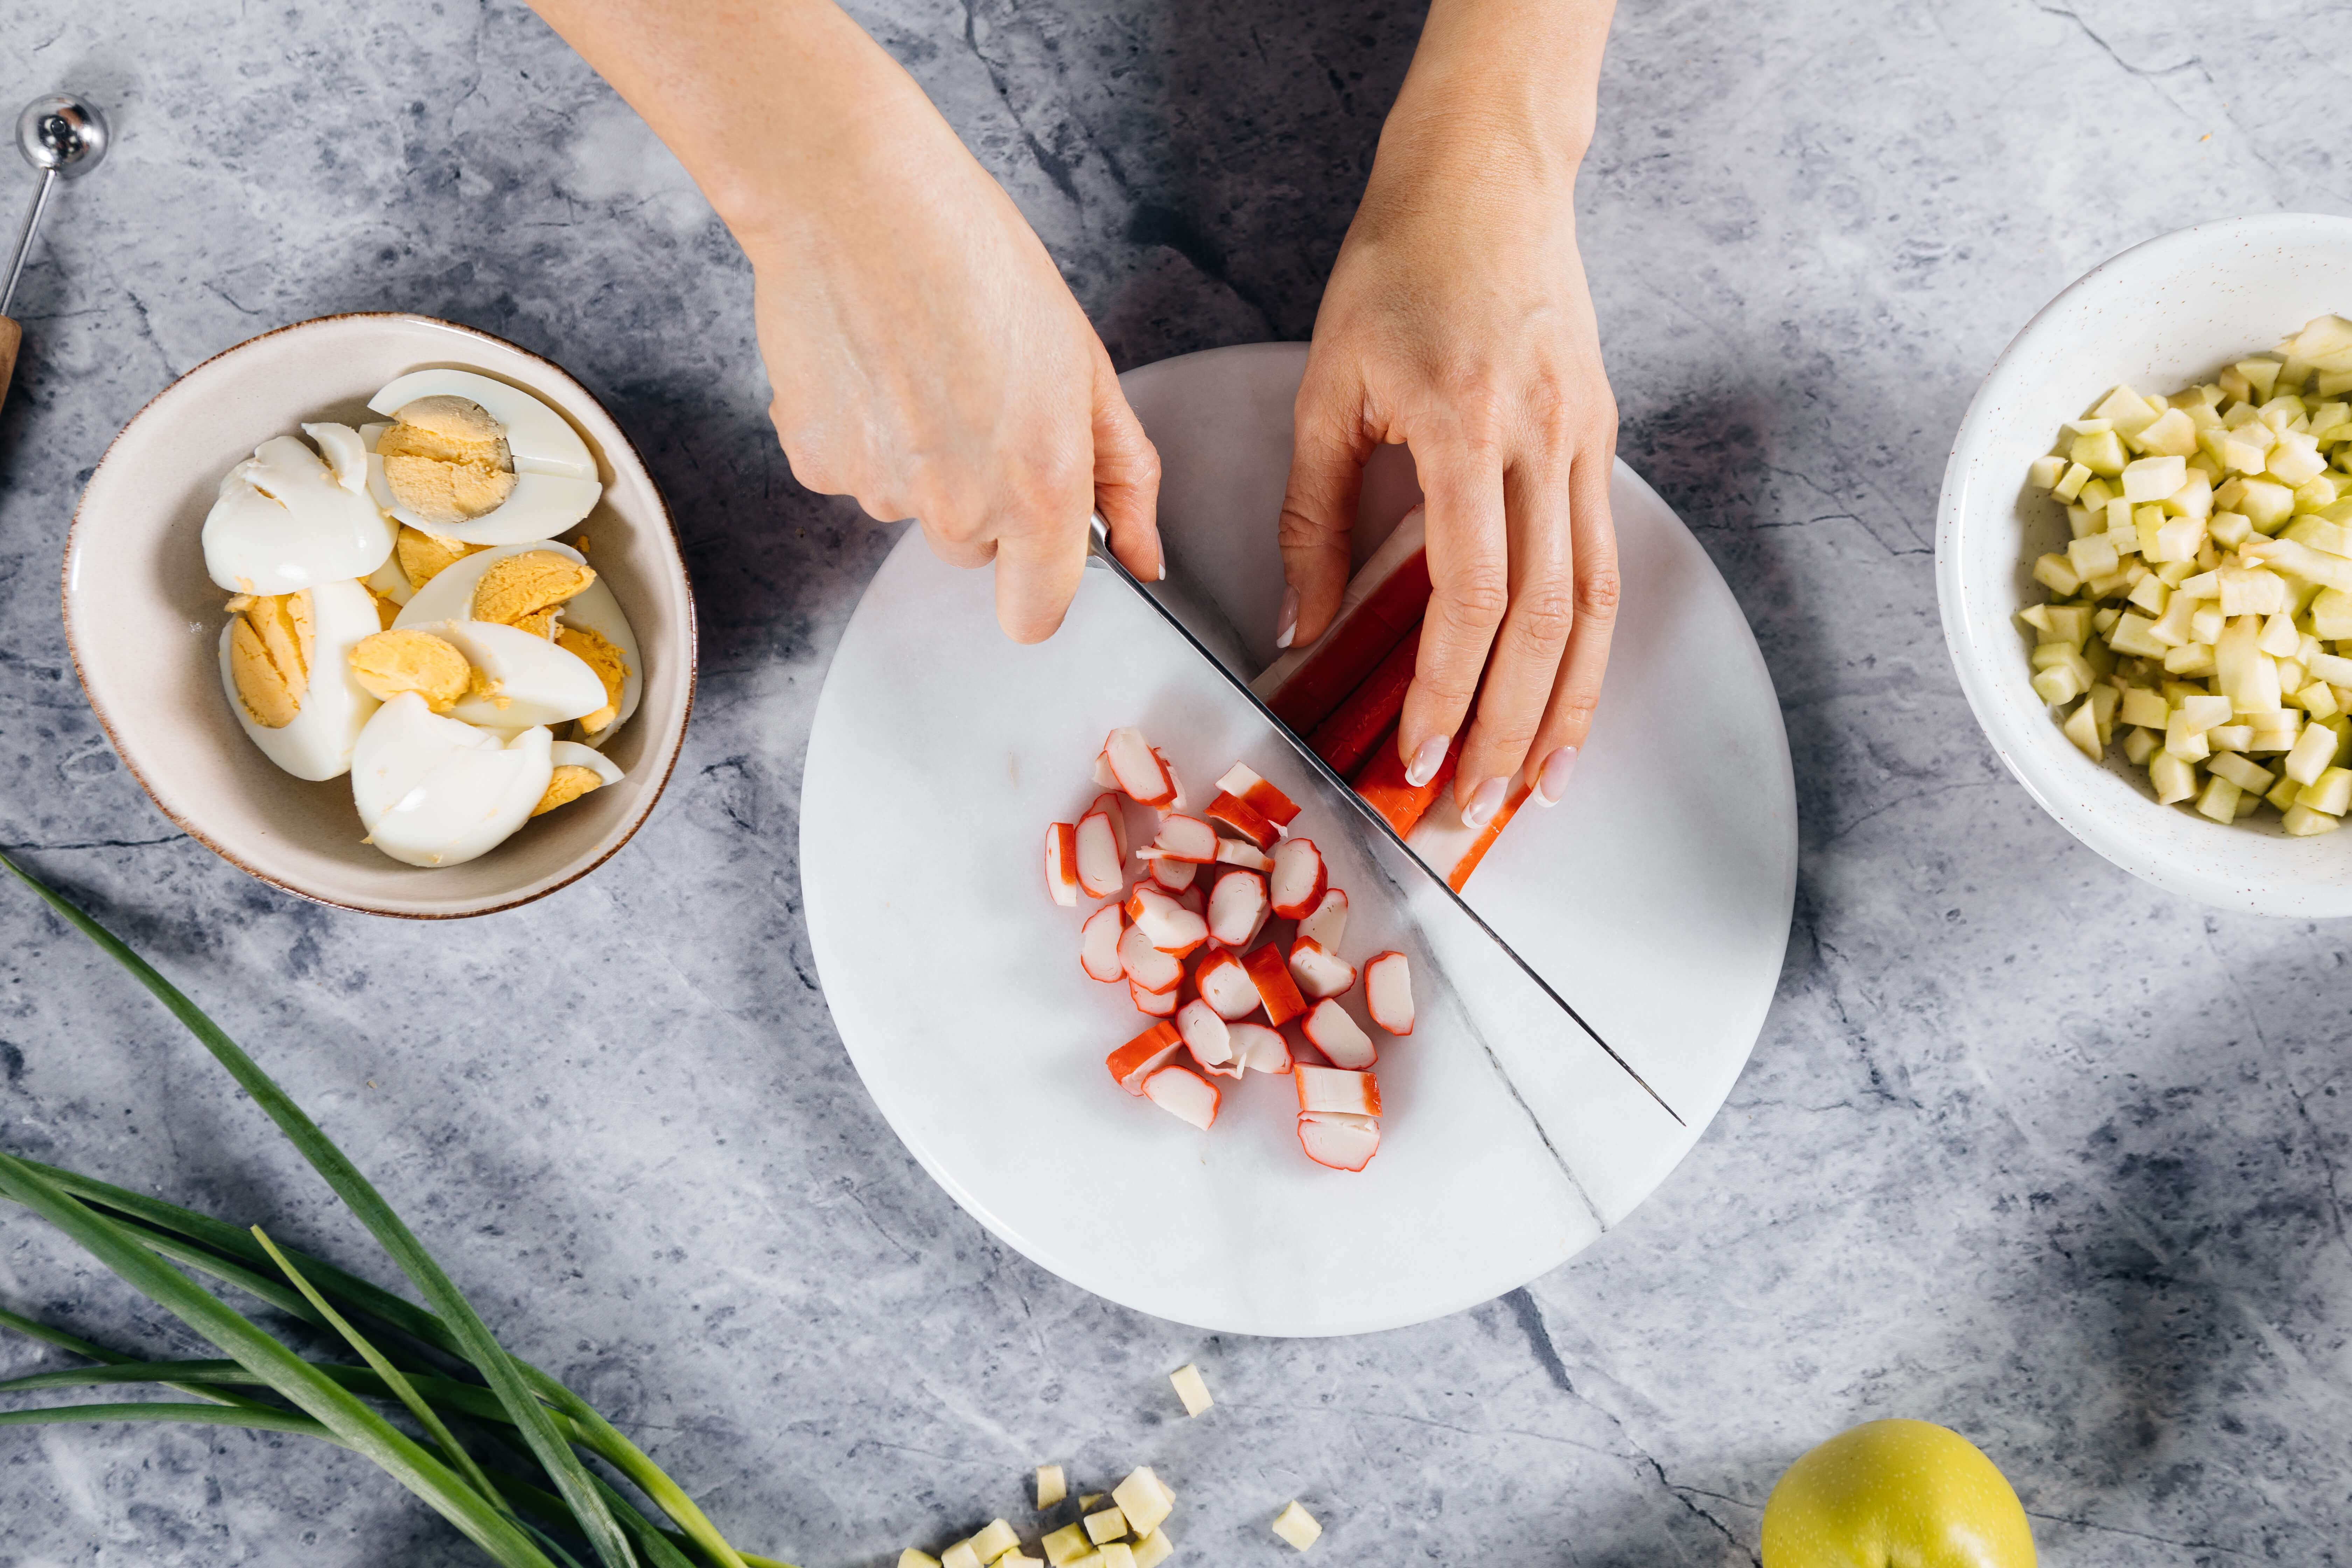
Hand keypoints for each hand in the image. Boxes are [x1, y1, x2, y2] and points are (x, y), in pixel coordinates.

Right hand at [741, 84, 1160, 641]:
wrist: (854, 197)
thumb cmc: (975, 258)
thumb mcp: (1083, 363)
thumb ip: (1122, 473)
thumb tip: (1143, 554)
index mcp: (1039, 489)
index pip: (1037, 615)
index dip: (1041, 579)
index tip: (1041, 535)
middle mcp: (958, 507)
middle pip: (975, 551)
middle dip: (985, 499)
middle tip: (981, 400)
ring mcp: (879, 491)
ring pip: (912, 508)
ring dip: (923, 461)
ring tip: (925, 366)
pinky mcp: (815, 463)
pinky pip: (853, 473)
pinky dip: (864, 435)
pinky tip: (875, 363)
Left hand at [1278, 3, 1618, 823]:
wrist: (1485, 178)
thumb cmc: (1396, 269)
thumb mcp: (1327, 389)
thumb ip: (1313, 517)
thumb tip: (1299, 628)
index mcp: (1466, 428)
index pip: (1470, 595)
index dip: (1446, 687)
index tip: (1415, 753)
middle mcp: (1542, 440)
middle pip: (1543, 619)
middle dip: (1508, 726)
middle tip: (1471, 805)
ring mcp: (1585, 438)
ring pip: (1593, 602)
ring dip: (1568, 705)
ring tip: (1536, 785)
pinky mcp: (1601, 436)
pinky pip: (1605, 560)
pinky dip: (1590, 643)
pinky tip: (1571, 697)